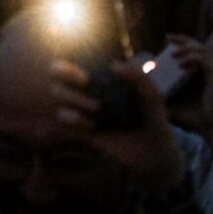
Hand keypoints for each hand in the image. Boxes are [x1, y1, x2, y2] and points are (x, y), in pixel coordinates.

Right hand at [48, 55, 183, 194]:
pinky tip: (91, 125)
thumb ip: (140, 78)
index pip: (75, 60)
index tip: (86, 76)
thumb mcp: (153, 97)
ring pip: (58, 95)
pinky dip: (73, 119)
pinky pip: (64, 120)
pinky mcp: (82, 130)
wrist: (155, 153)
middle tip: (86, 82)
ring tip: (97, 108)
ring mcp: (83, 110)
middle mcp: (88, 91)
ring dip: (72, 97)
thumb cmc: (154, 119)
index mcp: (103, 78)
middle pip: (57, 74)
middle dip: (64, 74)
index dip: (69, 64)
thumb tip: (114, 65)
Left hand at [152, 33, 212, 130]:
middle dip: (183, 39)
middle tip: (168, 38)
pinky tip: (182, 65)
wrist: (210, 129)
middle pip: (198, 45)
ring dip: (187, 48)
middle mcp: (207, 71)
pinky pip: (205, 61)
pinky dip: (193, 59)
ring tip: (173, 53)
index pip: (192, 50)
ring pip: (203, 50)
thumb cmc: (193, 118)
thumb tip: (139, 91)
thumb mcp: (172, 104)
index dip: (181, 42)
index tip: (166, 39)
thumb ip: (160, 96)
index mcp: (199, 74)